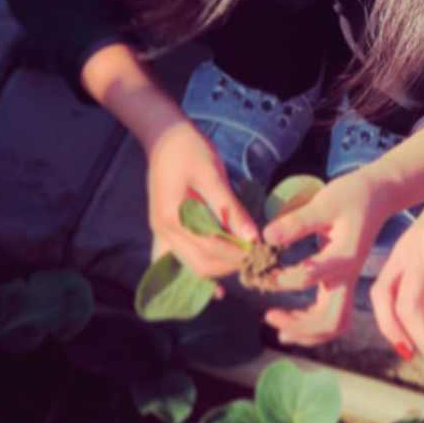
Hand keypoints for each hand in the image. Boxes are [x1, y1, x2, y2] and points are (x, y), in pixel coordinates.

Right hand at [145, 118, 258, 280]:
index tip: (263, 252)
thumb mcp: (213, 173)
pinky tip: (215, 286)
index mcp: (174, 216)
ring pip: (190, 266)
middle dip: (230, 266)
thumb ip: (230, 208)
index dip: (238, 254)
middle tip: (257, 258)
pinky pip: (178, 260)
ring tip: (243, 264)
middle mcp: (163, 230)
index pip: (211, 248)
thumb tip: (252, 236)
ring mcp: (160, 232)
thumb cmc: (189, 149)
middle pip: (200, 264)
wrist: (163, 136)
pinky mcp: (163, 230)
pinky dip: (197, 270)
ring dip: (216, 270)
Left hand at [262, 168, 393, 344]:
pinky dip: (310, 321)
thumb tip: (267, 236)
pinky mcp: (341, 280)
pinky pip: (330, 312)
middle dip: (301, 327)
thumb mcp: (326, 201)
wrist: (379, 195)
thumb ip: (298, 220)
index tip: (259, 272)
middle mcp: (348, 275)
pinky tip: (290, 316)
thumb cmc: (353, 195)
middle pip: (332, 320)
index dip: (279, 279)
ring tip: (275, 322)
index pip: (307, 278)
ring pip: (333, 322)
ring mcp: (346, 281)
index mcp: (345, 257)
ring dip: (305, 330)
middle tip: (270, 316)